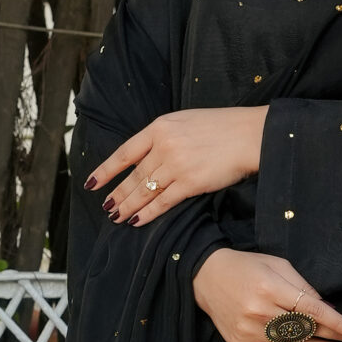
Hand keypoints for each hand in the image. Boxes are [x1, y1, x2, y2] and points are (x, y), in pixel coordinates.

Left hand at [87, 106, 266, 227]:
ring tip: (116, 216)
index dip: (107, 170)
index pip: (125, 152)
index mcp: (160, 127)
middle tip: (106, 207)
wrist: (249, 134)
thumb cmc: (222, 127)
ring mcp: (176, 164)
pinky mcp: (191, 182)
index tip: (92, 183)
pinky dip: (147, 213)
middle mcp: (164, 145)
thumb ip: (164, 136)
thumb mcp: (186, 121)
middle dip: (118, 194)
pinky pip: (163, 202)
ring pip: (145, 190)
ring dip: (128, 206)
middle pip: (134, 175)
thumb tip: (148, 156)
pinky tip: (136, 220)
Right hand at [192, 249, 341, 341]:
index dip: (338, 324)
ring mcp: (250, 331)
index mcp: (271, 288)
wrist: (205, 276)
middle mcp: (260, 311)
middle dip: (334, 337)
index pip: (314, 311)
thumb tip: (329, 309)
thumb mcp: (278, 265)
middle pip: (306, 330)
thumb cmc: (247, 267)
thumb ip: (303, 287)